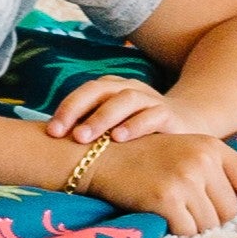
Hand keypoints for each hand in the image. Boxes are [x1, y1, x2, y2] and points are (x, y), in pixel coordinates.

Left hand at [47, 69, 175, 145]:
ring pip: (126, 99)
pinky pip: (152, 115)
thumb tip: (49, 147)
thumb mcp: (113, 128)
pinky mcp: (169, 115)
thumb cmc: (138, 131)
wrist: (187, 125)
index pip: (86, 91)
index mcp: (113, 90)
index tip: (51, 132)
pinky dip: (135, 125)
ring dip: (104, 117)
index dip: (67, 108)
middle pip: (102, 90)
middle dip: (79, 110)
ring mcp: (151, 100)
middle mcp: (130, 90)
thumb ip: (89, 131)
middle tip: (62, 133)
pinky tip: (120, 138)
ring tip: (86, 137)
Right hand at [97, 128, 236, 237]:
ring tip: (174, 215)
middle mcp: (203, 160)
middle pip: (228, 211)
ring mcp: (185, 179)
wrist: (102, 156)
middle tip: (189, 216)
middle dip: (213, 221)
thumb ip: (213, 171)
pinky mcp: (166, 198)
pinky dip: (177, 234)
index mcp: (212, 147)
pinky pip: (186, 232)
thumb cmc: (145, 158)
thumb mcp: (185, 151)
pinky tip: (164, 222)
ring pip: (208, 225)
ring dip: (194, 229)